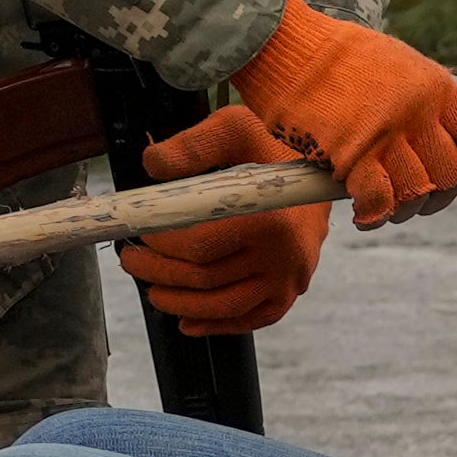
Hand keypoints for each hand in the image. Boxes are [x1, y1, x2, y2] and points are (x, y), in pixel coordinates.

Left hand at [120, 105, 325, 333]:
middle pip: (206, 280)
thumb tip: (152, 163)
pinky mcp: (290, 293)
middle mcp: (284, 255)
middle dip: (159, 273)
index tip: (141, 233)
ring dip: (179, 304)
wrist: (324, 177)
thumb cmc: (277, 149)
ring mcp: (289, 280)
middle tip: (132, 260)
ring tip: (152, 290)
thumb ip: (194, 145)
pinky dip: (216, 327)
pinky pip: (251, 320)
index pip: (200, 247)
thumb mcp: (238, 129)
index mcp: (270, 217)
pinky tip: (187, 323)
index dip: (162, 245)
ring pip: (224, 306)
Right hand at [232, 0, 456, 223]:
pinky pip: (378, 200)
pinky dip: (374, 215)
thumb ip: (449, 90)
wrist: (287, 46)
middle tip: (420, 203)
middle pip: (450, 174)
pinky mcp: (350, 154)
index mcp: (436, 88)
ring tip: (390, 209)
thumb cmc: (345, 56)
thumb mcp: (405, 63)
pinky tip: (364, 215)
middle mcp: (417, 112)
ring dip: (406, 210)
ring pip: (417, 193)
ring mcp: (384, 134)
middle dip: (441, 198)